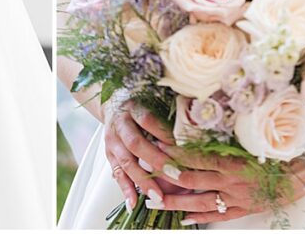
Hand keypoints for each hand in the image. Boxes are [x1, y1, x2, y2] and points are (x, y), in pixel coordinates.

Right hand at [103, 94, 185, 211]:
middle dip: (156, 161)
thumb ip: (167, 117)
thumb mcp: (151, 103)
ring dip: (142, 181)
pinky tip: (133, 203)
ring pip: (126, 162)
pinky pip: (116, 174)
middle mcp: (120, 124)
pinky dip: (125, 189)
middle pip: (135, 143)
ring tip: (157, 197)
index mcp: (132, 108)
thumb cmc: (139, 105)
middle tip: (175, 175)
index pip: (147, 120)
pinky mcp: (109, 155)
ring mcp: (113, 141)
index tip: (182, 146)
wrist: (113, 103)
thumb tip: (195, 135)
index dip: (163, 133)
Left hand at [151, 139, 304, 224]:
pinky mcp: (244, 209)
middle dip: (167, 177)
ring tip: (155, 202)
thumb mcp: (252, 137)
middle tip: (146, 173)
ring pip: (200, 202)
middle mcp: (231, 181)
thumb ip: (228, 133)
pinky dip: (200, 217)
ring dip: (176, 202)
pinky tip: (185, 219)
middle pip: (192, 180)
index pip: (196, 157)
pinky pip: (219, 216)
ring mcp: (237, 198)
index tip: (156, 146)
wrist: (304, 174)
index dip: (174, 153)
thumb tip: (202, 119)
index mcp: (233, 160)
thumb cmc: (279, 150)